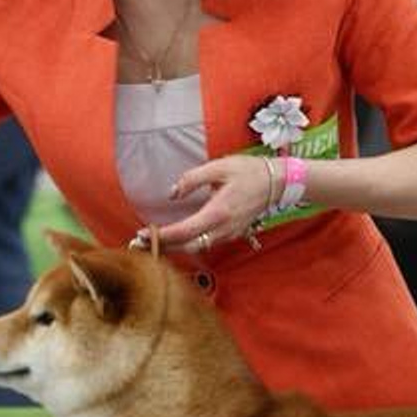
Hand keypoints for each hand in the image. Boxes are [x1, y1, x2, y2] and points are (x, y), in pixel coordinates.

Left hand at [149, 154, 274, 253]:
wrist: (277, 183)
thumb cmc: (249, 172)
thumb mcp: (219, 167)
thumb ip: (192, 179)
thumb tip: (172, 193)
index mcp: (218, 213)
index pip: (184, 231)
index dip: (162, 236)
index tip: (142, 235)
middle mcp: (223, 229)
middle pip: (187, 247)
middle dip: (163, 247)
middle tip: (139, 244)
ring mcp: (228, 234)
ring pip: (196, 248)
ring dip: (174, 247)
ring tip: (153, 243)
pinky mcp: (232, 234)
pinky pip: (206, 244)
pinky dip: (188, 244)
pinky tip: (176, 239)